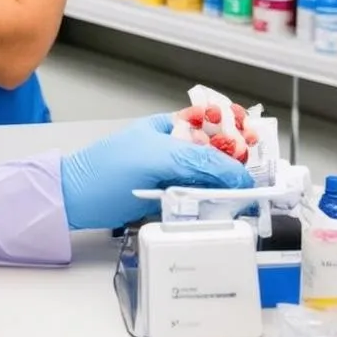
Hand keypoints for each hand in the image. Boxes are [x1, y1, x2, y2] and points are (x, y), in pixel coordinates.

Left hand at [59, 114, 253, 230]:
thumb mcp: (155, 159)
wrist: (76, 200)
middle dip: (238, 167)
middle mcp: (173, 148)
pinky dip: (211, 206)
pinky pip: (200, 200)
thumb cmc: (104, 171)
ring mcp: (171, 174)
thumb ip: (198, 161)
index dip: (240, 133)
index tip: (261, 150)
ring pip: (212, 180)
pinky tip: (217, 211)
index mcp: (169, 127)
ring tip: (239, 199)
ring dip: (226, 190)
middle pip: (219, 155)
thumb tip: (237, 173)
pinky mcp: (168, 198)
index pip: (214, 124)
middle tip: (255, 183)